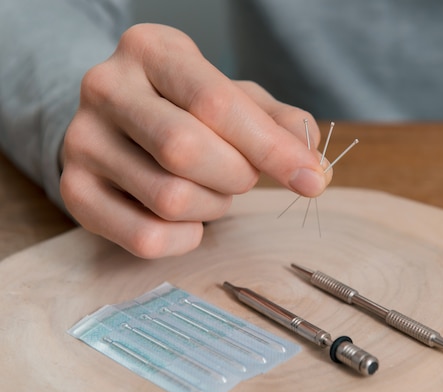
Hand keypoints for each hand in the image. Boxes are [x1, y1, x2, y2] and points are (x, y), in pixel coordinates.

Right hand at [60, 24, 329, 257]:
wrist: (119, 121)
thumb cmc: (187, 107)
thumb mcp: (235, 99)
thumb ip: (279, 125)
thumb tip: (315, 167)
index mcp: (151, 50)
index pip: (216, 102)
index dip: (271, 148)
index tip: (312, 179)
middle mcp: (105, 88)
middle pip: (185, 150)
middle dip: (235, 175)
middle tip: (243, 175)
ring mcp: (82, 142)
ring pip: (169, 198)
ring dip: (213, 206)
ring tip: (211, 188)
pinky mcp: (74, 192)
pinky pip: (145, 238)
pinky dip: (186, 238)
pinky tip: (190, 219)